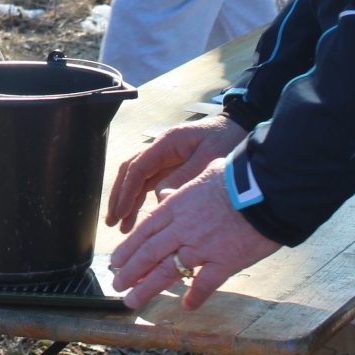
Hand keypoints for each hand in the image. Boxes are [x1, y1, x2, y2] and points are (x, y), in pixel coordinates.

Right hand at [107, 114, 245, 232]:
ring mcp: (165, 157)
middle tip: (112, 222)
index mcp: (167, 142)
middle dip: (119, 197)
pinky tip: (139, 217)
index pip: (137, 167)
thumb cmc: (228, 140)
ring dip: (128, 201)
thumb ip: (183, 179)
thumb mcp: (207, 161)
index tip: (120, 213)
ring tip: (122, 226)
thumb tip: (159, 199)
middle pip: (130, 172)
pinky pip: (150, 183)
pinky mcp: (173, 167)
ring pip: (138, 179)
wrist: (242, 128)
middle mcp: (161, 148)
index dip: (126, 191)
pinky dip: (142, 199)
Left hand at [109, 162, 280, 310]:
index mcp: (176, 206)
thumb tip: (166, 193)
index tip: (116, 261)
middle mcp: (183, 228)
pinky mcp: (224, 262)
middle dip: (130, 271)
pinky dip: (195, 297)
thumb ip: (181, 189)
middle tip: (117, 285)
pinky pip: (205, 284)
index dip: (128, 248)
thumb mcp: (201, 175)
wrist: (264, 189)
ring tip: (132, 300)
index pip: (145, 230)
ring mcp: (202, 247)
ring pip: (167, 271)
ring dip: (147, 287)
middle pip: (149, 253)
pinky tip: (186, 307)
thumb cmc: (237, 178)